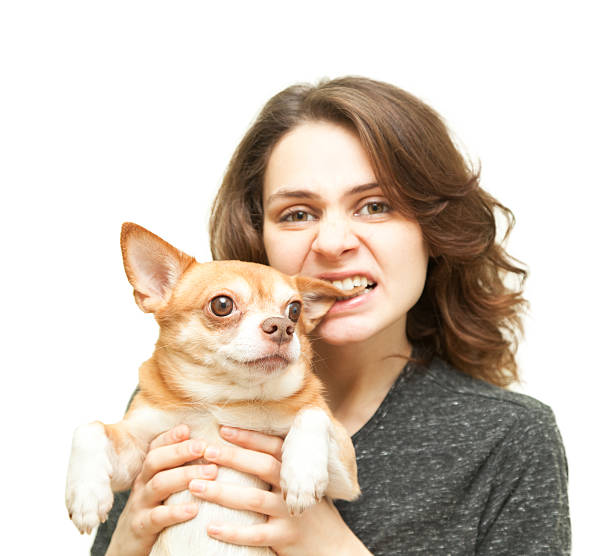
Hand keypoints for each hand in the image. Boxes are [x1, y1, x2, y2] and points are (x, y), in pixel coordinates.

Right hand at [105, 425, 216, 555]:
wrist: (127, 547)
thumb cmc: (155, 510)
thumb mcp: (163, 487)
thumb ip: (178, 468)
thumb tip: (208, 447)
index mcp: (149, 471)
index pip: (156, 447)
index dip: (170, 436)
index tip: (188, 429)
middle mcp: (142, 483)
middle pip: (156, 460)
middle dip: (181, 451)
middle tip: (204, 447)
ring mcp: (140, 505)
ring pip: (159, 484)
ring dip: (186, 476)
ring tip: (211, 473)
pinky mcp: (141, 527)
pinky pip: (157, 517)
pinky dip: (176, 512)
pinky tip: (195, 508)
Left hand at [188, 427, 370, 555]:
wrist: (335, 548)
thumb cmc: (311, 512)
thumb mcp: (301, 484)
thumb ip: (282, 469)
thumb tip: (246, 447)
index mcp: (297, 472)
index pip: (274, 447)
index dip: (250, 437)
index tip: (224, 429)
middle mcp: (294, 488)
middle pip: (263, 467)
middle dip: (233, 457)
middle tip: (206, 450)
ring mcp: (291, 514)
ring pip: (254, 500)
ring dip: (222, 492)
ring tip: (196, 486)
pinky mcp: (286, 539)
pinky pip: (255, 535)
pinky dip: (232, 531)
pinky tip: (211, 527)